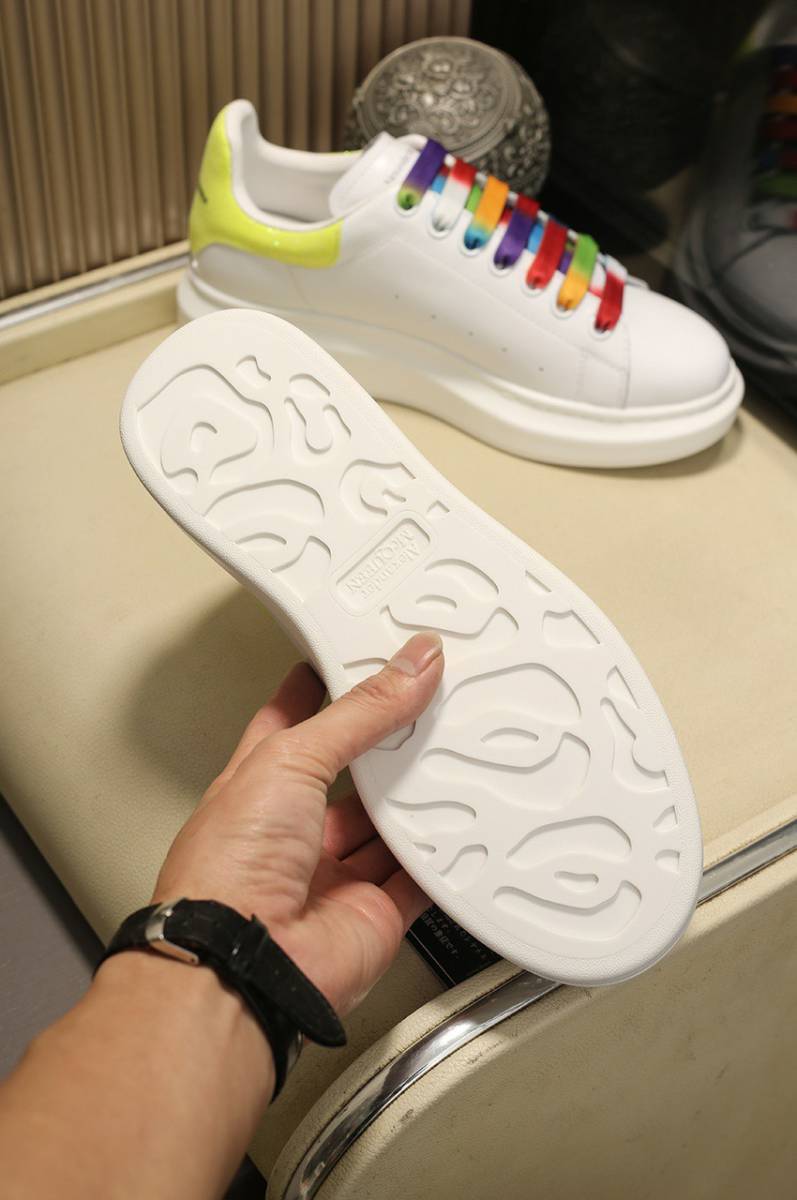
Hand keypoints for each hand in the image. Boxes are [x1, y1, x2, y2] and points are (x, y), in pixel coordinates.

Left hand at [153, 631, 443, 1015]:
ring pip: (387, 827)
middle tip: (427, 708)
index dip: (321, 691)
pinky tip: (464, 829)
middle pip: (350, 775)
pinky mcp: (371, 914)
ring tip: (454, 753)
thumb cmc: (227, 869)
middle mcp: (291, 831)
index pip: (290, 724)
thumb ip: (359, 713)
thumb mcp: (291, 758)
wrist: (243, 964)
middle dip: (385, 747)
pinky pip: (418, 880)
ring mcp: (331, 875)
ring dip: (417, 799)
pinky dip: (442, 860)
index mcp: (256, 786)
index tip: (355, 662)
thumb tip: (409, 666)